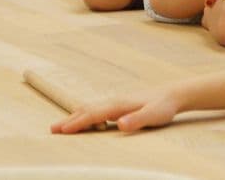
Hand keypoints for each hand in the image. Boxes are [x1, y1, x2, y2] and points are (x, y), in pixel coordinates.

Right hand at [50, 89, 181, 133]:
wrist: (173, 94)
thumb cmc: (163, 107)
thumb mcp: (153, 116)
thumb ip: (136, 120)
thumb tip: (119, 124)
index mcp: (118, 105)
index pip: (93, 115)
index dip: (77, 123)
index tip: (62, 131)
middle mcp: (114, 102)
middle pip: (86, 110)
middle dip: (69, 120)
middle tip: (52, 130)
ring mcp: (116, 102)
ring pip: (90, 109)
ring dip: (74, 116)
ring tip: (61, 125)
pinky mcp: (119, 105)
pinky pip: (97, 110)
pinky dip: (84, 114)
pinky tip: (83, 119)